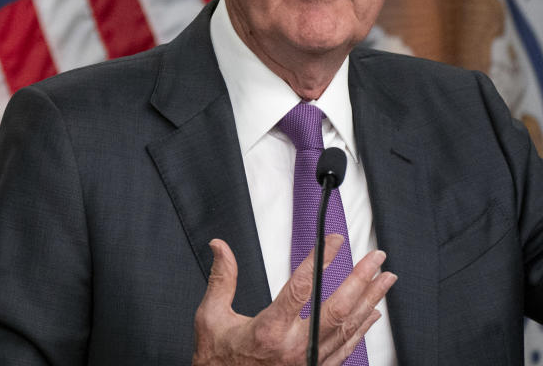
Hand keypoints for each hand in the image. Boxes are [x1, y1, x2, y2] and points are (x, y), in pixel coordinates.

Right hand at [191, 235, 396, 365]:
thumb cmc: (218, 359)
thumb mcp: (211, 316)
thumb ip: (222, 278)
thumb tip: (220, 247)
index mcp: (269, 330)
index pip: (302, 287)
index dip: (320, 260)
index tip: (334, 241)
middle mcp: (294, 348)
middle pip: (337, 309)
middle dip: (361, 280)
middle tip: (376, 259)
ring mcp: (307, 363)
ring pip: (347, 329)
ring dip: (369, 301)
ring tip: (384, 279)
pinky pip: (345, 349)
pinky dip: (361, 329)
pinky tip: (371, 313)